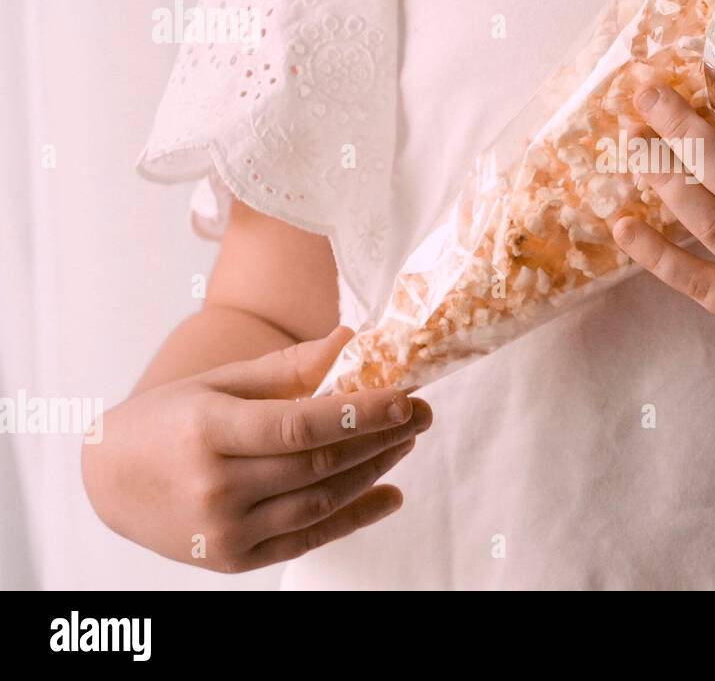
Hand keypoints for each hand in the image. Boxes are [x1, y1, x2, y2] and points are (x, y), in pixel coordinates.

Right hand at [82, 327, 432, 572]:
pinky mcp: (232, 560)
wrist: (109, 480)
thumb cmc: (169, 418)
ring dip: (374, 472)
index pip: (300, 424)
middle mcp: (215, 485)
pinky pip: (307, 540)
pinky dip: (355, 518)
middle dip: (381, 439)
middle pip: (318, 464)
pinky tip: (389, 494)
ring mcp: (223, 530)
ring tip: (405, 445)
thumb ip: (288, 366)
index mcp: (209, 429)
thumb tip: (352, 339)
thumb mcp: (219, 381)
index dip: (360, 414)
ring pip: (320, 503)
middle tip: (421, 416)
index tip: (407, 398)